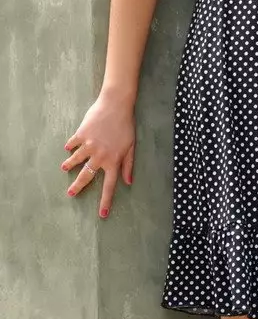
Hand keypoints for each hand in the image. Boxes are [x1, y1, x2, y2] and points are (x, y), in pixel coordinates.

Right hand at [60, 92, 135, 218]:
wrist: (116, 104)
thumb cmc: (126, 124)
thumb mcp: (131, 145)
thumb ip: (128, 164)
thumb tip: (129, 182)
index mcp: (114, 160)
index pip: (109, 185)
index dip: (105, 201)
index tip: (101, 214)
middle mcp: (100, 156)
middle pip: (86, 176)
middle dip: (77, 187)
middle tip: (70, 194)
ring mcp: (89, 145)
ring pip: (75, 160)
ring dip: (69, 165)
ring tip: (65, 168)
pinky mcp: (81, 134)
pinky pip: (73, 144)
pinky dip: (70, 147)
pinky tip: (68, 148)